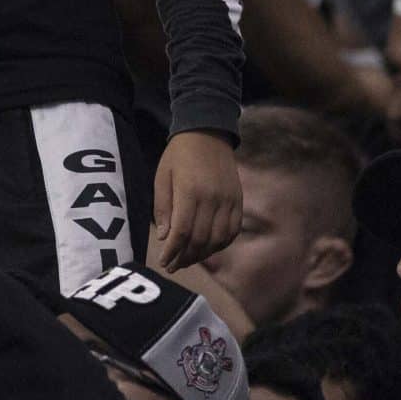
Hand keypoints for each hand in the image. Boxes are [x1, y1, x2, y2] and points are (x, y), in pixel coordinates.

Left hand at [151, 131, 241, 269]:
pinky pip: (232, 230)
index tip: (163, 261)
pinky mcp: (238, 200)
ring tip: (187, 260)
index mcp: (190, 191)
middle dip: (185, 257)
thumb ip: (163, 208)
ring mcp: (229, 200)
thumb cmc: (178, 155)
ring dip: (202, 254)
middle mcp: (212, 198)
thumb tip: (165, 239)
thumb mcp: (162, 177)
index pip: (182, 231)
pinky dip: (221, 244)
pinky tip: (208, 249)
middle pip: (200, 239)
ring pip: (218, 239)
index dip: (172, 251)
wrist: (207, 133)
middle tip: (173, 266)